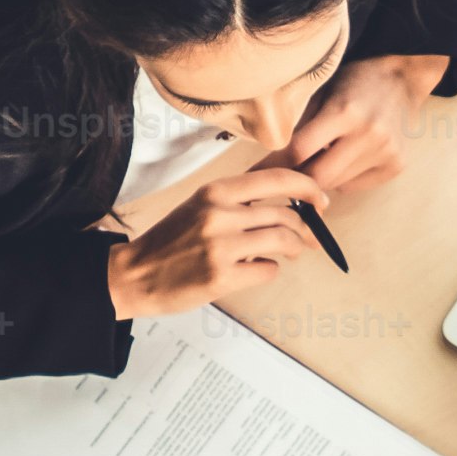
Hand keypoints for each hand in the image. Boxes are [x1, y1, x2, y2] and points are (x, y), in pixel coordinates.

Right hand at [108, 168, 330, 316]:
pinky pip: (267, 269)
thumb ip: (238, 200)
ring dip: (293, 248)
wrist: (135, 274)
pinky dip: (269, 270)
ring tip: (289, 252)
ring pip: (282, 240)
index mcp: (216, 191)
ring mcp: (221, 246)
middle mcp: (219, 214)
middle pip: (285, 213)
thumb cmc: (171, 241)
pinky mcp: (221, 277)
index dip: (308, 187)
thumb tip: (286, 198)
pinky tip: (257, 269)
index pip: (276, 179)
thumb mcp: (201, 206)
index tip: (321, 199)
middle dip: (305, 228)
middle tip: (308, 238)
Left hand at [287, 52, 441, 195]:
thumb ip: (302, 124)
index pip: (299, 150)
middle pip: (317, 177)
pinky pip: (354, 187)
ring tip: (320, 157)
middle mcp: (368, 134)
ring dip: (320, 177)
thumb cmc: (355, 81)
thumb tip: (273, 159)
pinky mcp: (395, 165)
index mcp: (344, 111)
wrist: (400, 79)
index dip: (274, 164)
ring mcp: (385, 152)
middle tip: (284, 173)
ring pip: (334, 185)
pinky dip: (341, 179)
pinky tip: (344, 158)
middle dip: (297, 177)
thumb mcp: (323, 92)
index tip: (257, 172)